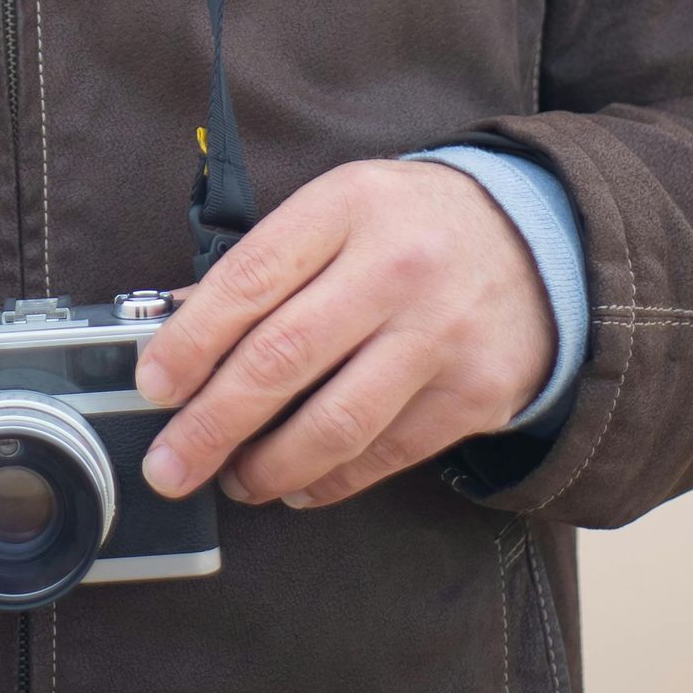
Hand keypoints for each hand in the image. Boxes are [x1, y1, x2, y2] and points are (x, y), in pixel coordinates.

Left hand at [134, 160, 556, 510]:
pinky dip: (330, 481)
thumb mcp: (338, 210)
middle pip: (282, 358)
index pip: (249, 279)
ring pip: (334, 421)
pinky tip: (295, 486)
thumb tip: (178, 330)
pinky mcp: (475, 392)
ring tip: (231, 481)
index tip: (153, 386)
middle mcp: (395, 267)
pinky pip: (386, 453)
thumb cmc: (409, 226)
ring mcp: (440, 333)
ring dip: (267, 466)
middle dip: (211, 423)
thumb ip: (265, 264)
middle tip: (168, 466)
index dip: (191, 341)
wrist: (540, 241)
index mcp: (346, 206)